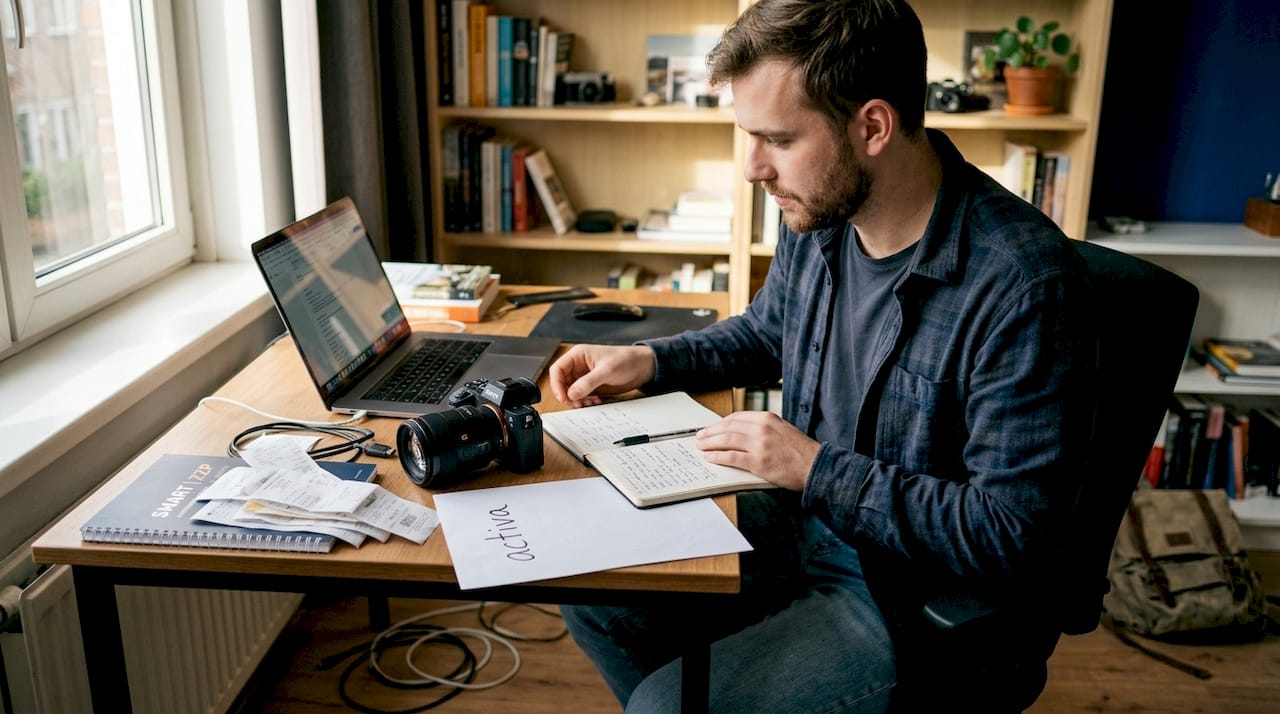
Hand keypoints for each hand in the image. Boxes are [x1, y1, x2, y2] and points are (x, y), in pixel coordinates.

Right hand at [549, 344, 655, 406]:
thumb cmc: (627, 360)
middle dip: (568, 395)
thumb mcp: (607, 370)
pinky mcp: (591, 386)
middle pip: (562, 383)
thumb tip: (572, 393)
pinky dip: (586, 402)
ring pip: (571, 392)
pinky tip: (596, 401)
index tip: (564, 397)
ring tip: (591, 402)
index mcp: (578, 355)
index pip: (557, 370)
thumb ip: (588, 382)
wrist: (643, 367)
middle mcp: (578, 366)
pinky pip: (581, 397)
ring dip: (578, 400)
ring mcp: (584, 377)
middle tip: (579, 403)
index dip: (557, 385)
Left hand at [696, 411, 819, 490]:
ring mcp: (759, 445)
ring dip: (710, 443)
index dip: (720, 423)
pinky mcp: (759, 462)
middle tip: (700, 437)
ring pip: (726, 441)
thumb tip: (740, 432)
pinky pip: (732, 457)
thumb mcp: (782, 429)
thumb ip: (763, 427)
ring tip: (701, 446)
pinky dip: (718, 457)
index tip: (712, 428)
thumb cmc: (800, 450)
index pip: (736, 417)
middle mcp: (761, 429)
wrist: (816, 465)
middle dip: (710, 432)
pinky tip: (710, 458)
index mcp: (767, 418)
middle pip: (728, 427)